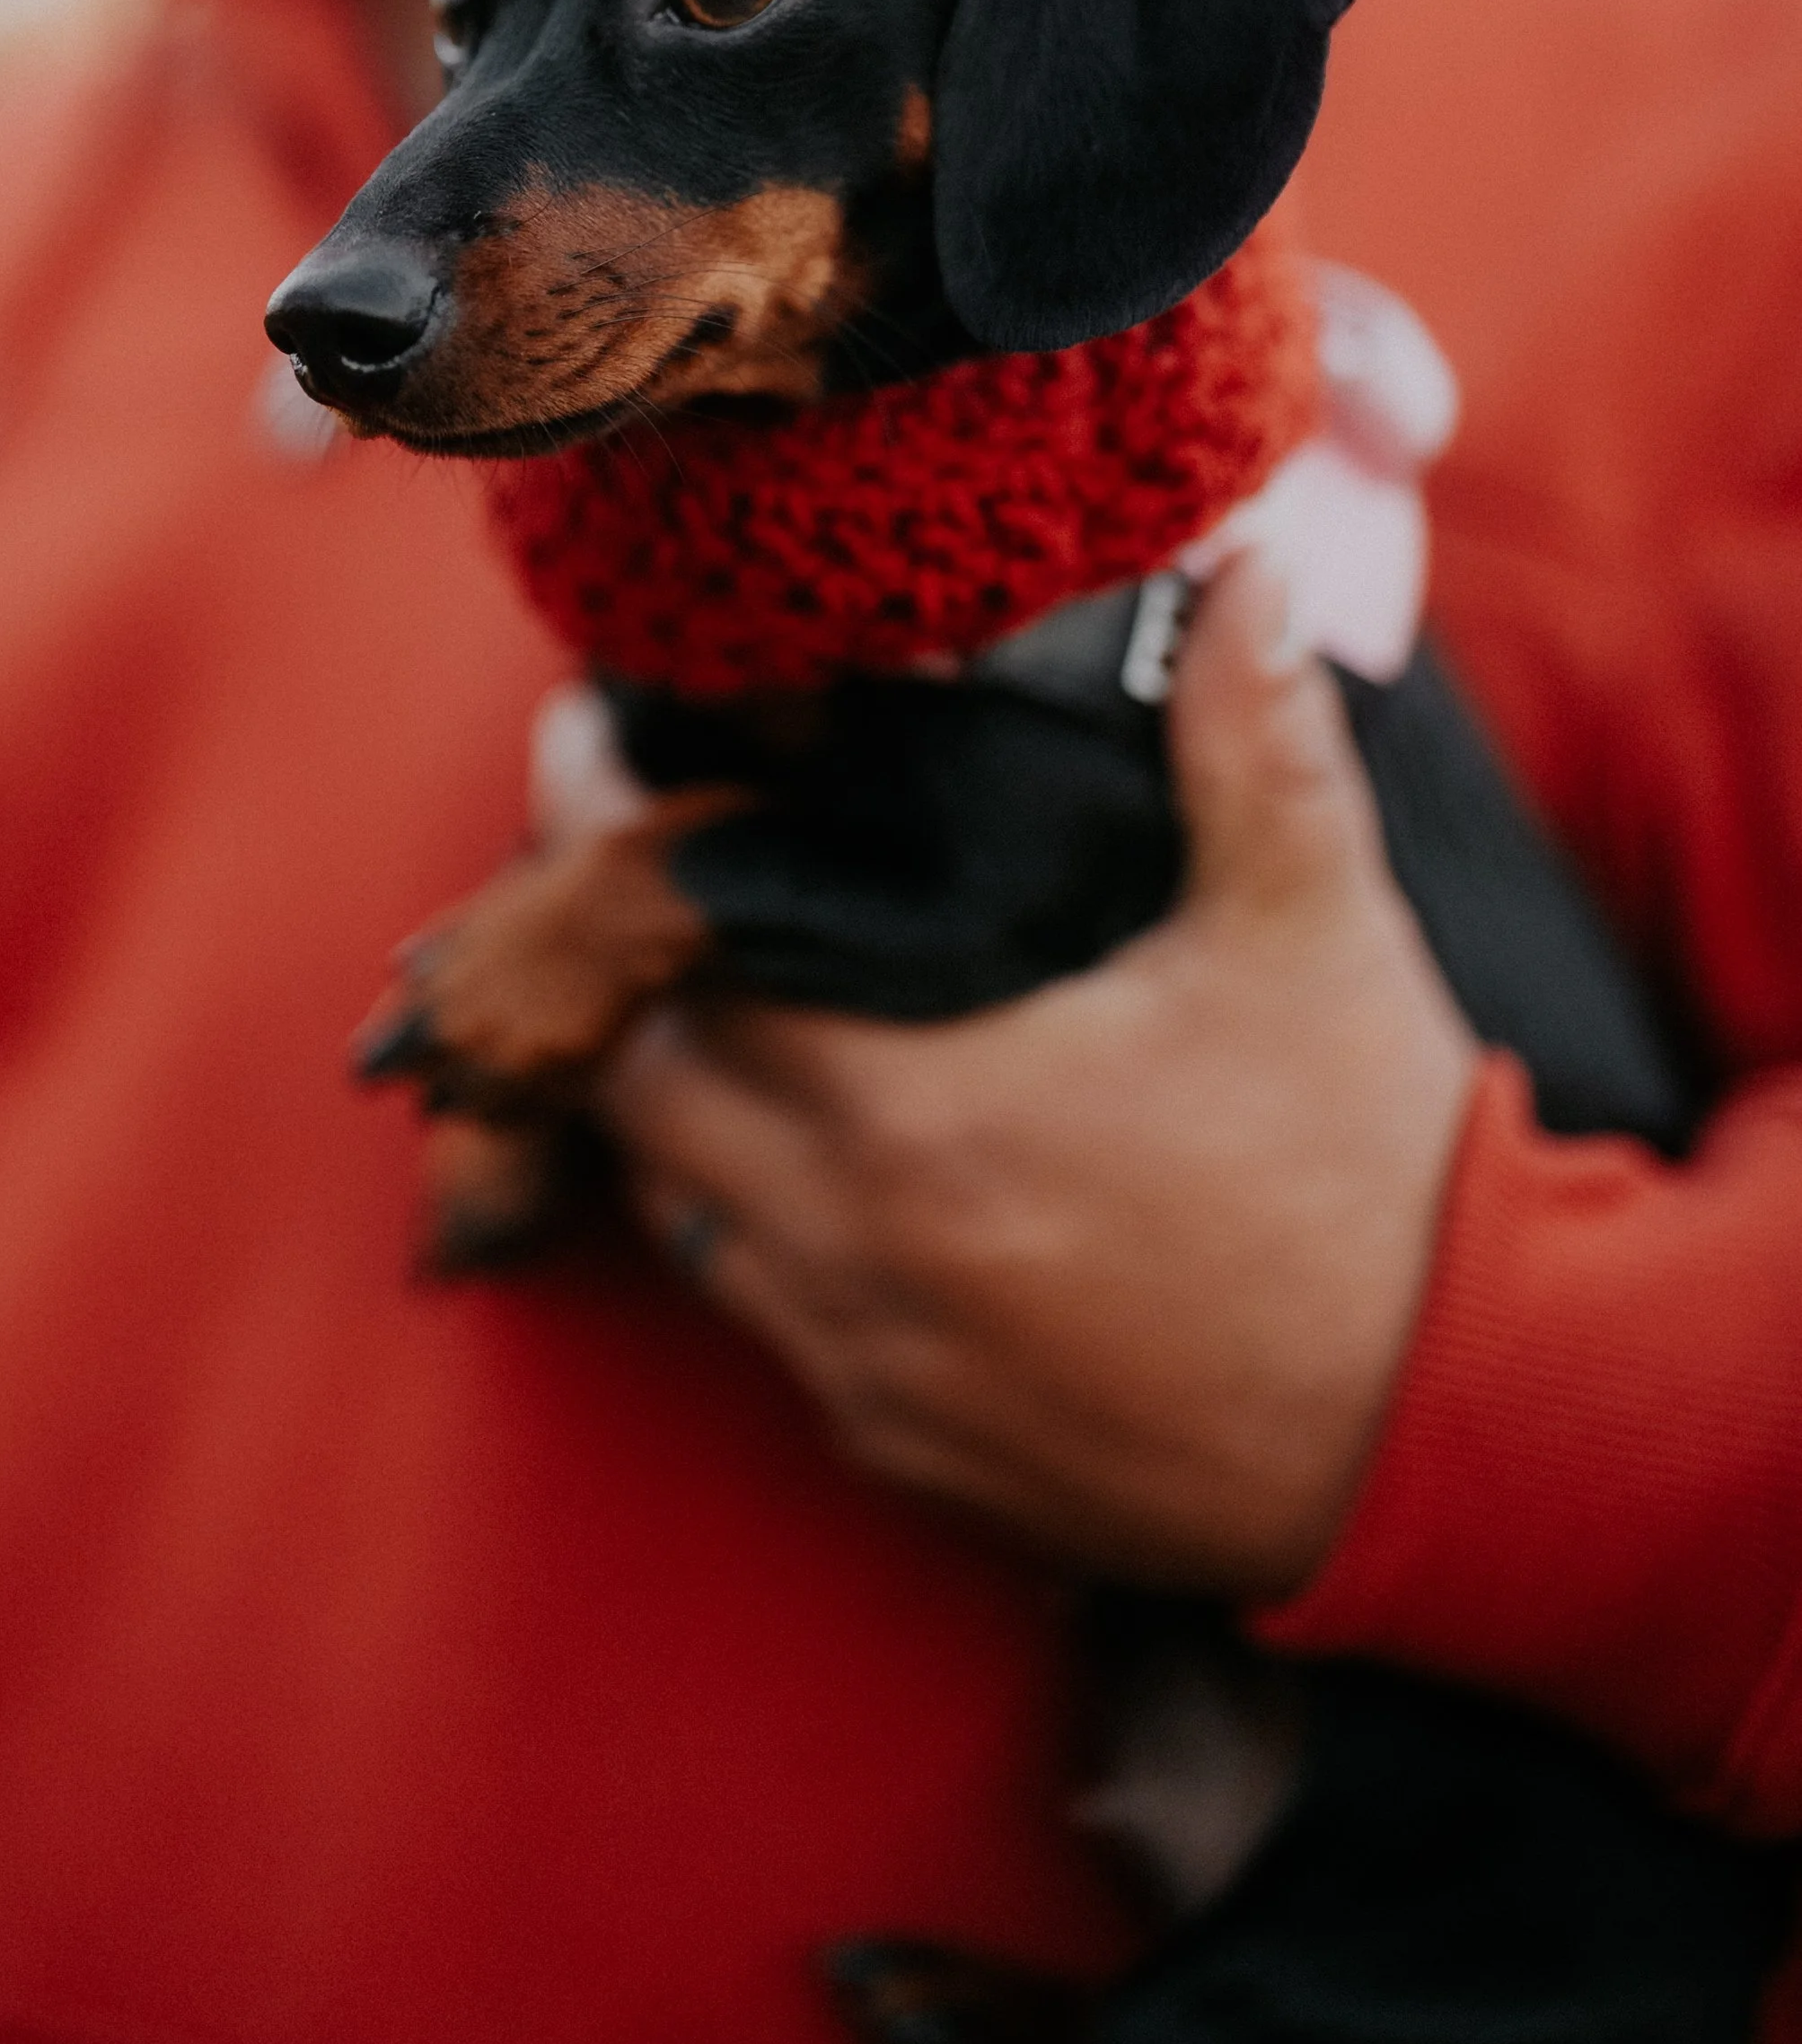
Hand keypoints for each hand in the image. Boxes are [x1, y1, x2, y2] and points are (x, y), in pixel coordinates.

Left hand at [574, 556, 1482, 1598]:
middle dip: (619, 980)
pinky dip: (766, 1243)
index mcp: (921, 1117)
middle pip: (637, 1099)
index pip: (678, 968)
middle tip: (638, 879)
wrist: (1465, 1433)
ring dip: (684, 1117)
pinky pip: (775, 1337)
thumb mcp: (1312, 930)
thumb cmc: (1376, 1176)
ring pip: (687, 1224)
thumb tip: (1239, 579)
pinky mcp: (918, 1463)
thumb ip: (1250, 739)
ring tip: (719, 1009)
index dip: (608, 849)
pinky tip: (828, 1171)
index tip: (579, 751)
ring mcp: (878, 1380)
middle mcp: (860, 1261)